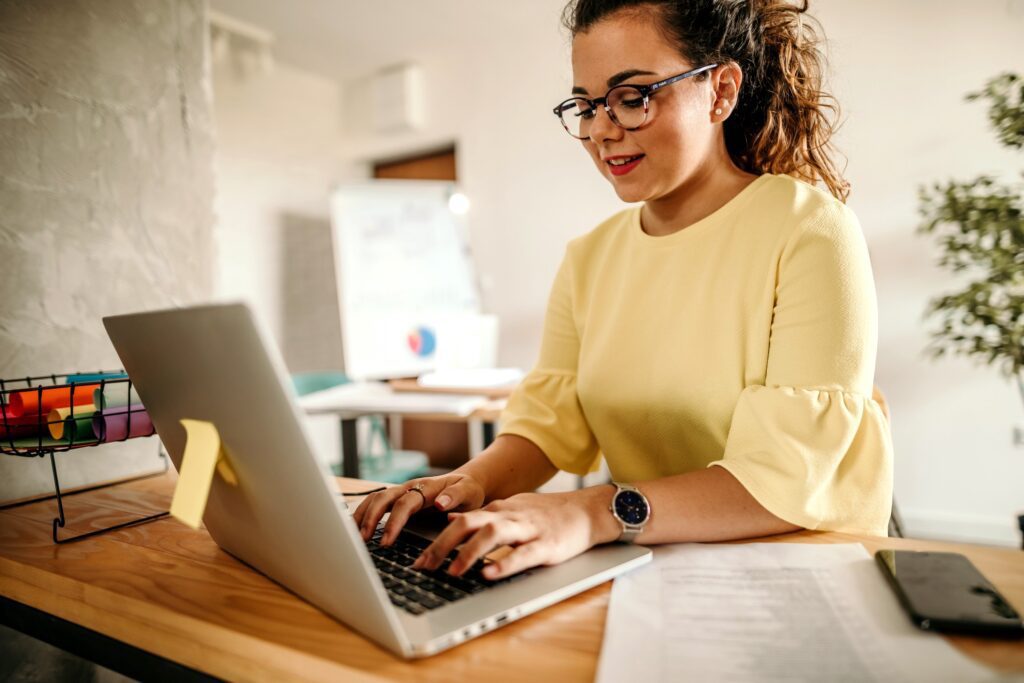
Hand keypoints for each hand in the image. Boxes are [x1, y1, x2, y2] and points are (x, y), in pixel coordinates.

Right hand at [351, 472, 485, 544]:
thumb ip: (456, 497)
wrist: (467, 484)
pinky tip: (356, 527)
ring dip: (363, 515)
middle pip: (383, 498)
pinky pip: (376, 502)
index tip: (386, 541)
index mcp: (426, 487)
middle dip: (371, 519)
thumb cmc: (468, 491)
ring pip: (375, 498)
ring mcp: (402, 492)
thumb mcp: (469, 493)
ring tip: (354, 536)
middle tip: (363, 540)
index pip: (404, 504)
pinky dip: (364, 513)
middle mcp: (410, 487)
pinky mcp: (398, 498)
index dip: (393, 522)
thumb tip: (441, 502)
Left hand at [412, 486, 618, 579]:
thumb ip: (481, 515)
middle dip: (442, 545)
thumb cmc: (547, 514)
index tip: (417, 561)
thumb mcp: (510, 509)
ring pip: (493, 534)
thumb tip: (449, 518)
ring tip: (452, 572)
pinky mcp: (548, 544)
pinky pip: (523, 554)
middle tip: (423, 567)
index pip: (459, 522)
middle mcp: (509, 516)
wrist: (588, 510)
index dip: (435, 541)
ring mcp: (528, 529)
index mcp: (498, 510)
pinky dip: (504, 563)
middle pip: (468, 524)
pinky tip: (489, 574)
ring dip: (469, 553)